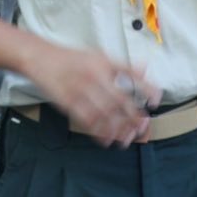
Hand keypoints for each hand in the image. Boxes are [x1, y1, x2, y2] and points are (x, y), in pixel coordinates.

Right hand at [29, 44, 156, 146]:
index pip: (130, 74)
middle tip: (142, 127)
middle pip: (120, 99)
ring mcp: (80, 89)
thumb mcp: (98, 55)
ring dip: (118, 128)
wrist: (41, 58)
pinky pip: (87, 120)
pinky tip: (107, 140)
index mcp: (104, 62)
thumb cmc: (72, 59)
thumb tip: (146, 67)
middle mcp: (94, 74)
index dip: (145, 87)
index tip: (156, 100)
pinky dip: (98, 132)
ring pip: (104, 113)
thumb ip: (122, 65)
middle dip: (133, 116)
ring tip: (128, 138)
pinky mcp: (67, 101)